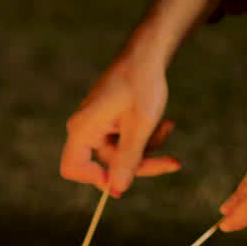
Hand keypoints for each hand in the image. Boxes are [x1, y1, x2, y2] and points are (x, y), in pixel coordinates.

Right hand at [62, 0, 216, 194]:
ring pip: (121, 155)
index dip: (97, 179)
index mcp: (83, 128)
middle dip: (140, 163)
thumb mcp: (141, 125)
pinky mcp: (109, 123)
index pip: (72, 168)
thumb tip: (117, 191)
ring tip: (167, 126)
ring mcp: (97, 127)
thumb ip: (128, 159)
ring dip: (148, 147)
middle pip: (107, 165)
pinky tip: (163, 122)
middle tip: (173, 162)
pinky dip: (145, 137)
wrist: (146, 54)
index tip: (126, 178)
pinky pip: (125, 142)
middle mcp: (84, 129)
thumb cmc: (142, 84)